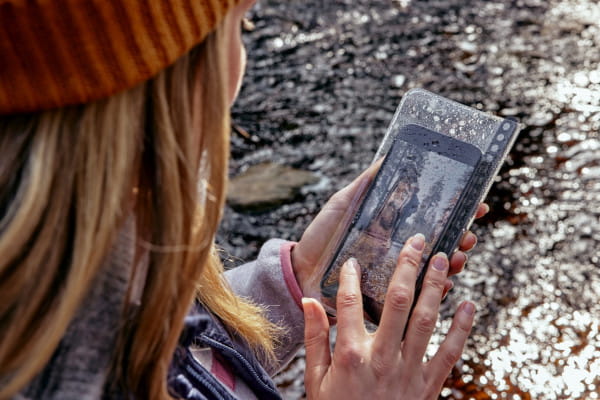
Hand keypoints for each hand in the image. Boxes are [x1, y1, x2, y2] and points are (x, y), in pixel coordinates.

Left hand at [292, 164, 488, 294]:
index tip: (476, 205)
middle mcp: (398, 250)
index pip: (432, 219)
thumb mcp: (343, 204)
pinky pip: (417, 298)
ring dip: (453, 264)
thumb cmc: (322, 235)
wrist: (300, 270)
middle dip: (461, 238)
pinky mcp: (387, 296)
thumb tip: (389, 157)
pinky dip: (435, 294)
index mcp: (393, 228)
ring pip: (434, 270)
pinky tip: (444, 285)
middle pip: (440, 244)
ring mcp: (394, 274)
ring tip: (458, 257)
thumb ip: (366, 184)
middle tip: (469, 234)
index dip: (457, 212)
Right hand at [302, 235, 475, 399]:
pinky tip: (468, 304)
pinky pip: (449, 352)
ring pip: (425, 320)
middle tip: (415, 241)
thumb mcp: (316, 379)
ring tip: (441, 260)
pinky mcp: (429, 385)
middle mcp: (382, 358)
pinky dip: (462, 328)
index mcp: (351, 355)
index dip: (351, 278)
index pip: (350, 304)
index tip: (354, 261)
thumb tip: (309, 302)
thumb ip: (314, 338)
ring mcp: (409, 371)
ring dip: (434, 287)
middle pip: (397, 302)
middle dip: (406, 267)